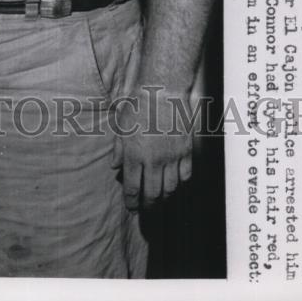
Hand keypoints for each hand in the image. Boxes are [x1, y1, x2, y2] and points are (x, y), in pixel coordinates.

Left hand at [111, 86, 193, 211]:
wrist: (163, 90)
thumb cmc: (138, 105)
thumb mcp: (121, 126)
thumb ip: (119, 149)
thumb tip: (115, 167)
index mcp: (135, 155)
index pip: (133, 188)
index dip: (131, 202)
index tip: (131, 208)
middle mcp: (154, 160)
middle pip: (152, 194)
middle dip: (148, 206)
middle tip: (145, 210)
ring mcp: (172, 157)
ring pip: (170, 188)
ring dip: (164, 197)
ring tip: (159, 199)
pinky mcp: (186, 151)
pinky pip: (185, 175)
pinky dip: (180, 183)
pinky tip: (175, 182)